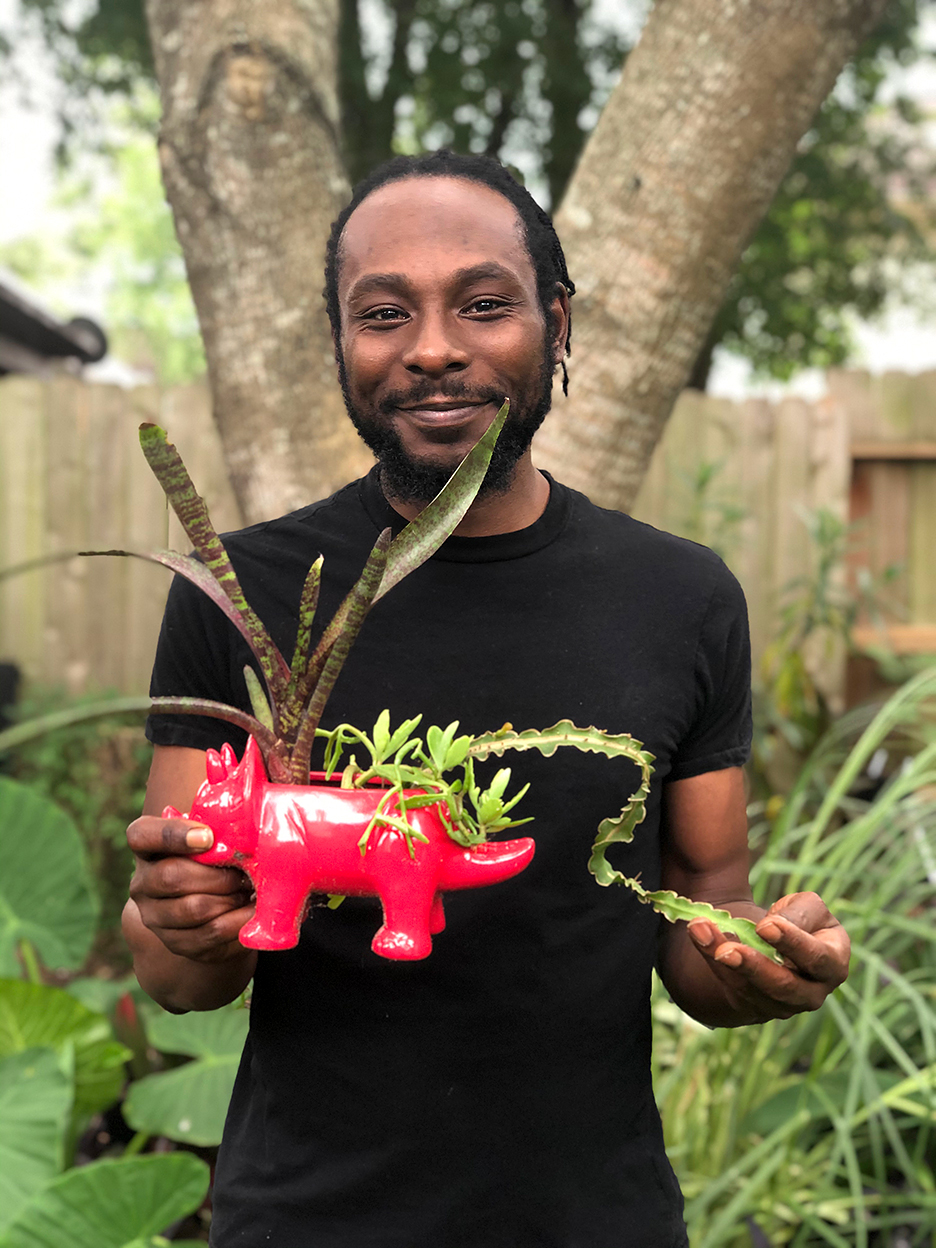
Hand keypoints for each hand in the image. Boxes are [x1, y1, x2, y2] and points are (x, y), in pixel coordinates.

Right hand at [127, 815, 254, 962]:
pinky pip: (210, 933)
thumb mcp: (207, 837)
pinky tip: (253, 910)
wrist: (205, 905)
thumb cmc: (210, 858)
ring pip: (195, 908)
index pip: (142, 835)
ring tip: (251, 889)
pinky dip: (238, 920)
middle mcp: (142, 884)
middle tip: (246, 870)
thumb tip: (237, 827)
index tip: (208, 837)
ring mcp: (155, 917)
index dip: (173, 834)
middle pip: (172, 877)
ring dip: (230, 897)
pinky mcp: (176, 943)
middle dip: (217, 874)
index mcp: (146, 848)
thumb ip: (214, 826)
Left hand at [687, 891, 849, 1022]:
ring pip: (751, 990)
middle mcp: (812, 992)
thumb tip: (773, 926)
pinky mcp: (754, 1007)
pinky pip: (731, 987)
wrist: (773, 939)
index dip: (793, 943)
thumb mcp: (807, 907)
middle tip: (728, 949)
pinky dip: (711, 959)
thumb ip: (798, 913)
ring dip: (722, 963)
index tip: (765, 926)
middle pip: (784, 987)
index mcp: (833, 963)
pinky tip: (698, 934)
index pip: (818, 958)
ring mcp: (783, 1005)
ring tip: (701, 932)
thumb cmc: (798, 919)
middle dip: (754, 968)